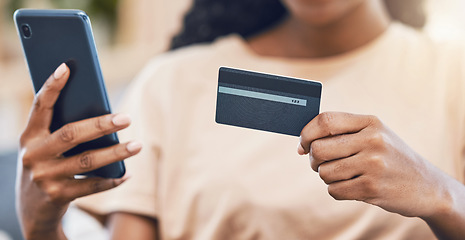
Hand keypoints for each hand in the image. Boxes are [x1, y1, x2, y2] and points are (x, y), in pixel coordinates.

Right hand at [17, 63, 141, 239]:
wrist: (32, 209)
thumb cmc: (47, 165)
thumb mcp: (45, 147)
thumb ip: (62, 130)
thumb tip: (103, 114)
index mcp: (29, 136)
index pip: (40, 106)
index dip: (52, 86)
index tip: (67, 66)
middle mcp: (34, 155)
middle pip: (71, 134)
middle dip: (101, 125)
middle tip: (127, 118)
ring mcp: (45, 177)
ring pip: (87, 161)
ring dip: (116, 153)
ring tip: (138, 145)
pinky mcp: (58, 196)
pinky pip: (91, 186)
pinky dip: (112, 180)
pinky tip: (128, 174)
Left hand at [298, 112, 450, 217]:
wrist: (428, 186)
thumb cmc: (390, 158)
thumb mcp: (374, 135)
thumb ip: (340, 134)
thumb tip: (300, 145)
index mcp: (370, 122)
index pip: (325, 120)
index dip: (306, 133)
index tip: (302, 144)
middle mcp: (372, 140)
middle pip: (318, 148)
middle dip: (313, 159)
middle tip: (322, 163)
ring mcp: (373, 164)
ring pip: (324, 172)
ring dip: (327, 177)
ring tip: (344, 175)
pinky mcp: (372, 188)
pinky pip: (334, 190)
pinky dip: (337, 190)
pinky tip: (352, 186)